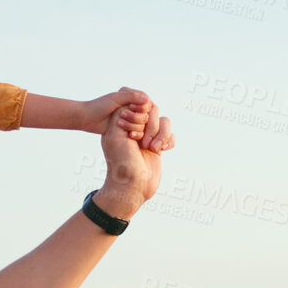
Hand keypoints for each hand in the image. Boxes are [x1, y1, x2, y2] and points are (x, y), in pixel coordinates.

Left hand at [79, 86, 157, 145]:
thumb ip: (131, 97)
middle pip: (148, 114)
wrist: (87, 118)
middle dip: (138, 118)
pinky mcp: (128, 127)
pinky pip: (140, 131)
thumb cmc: (99, 106)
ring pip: (144, 124)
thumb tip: (148, 99)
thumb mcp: (115, 99)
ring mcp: (131, 117)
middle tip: (122, 117)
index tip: (130, 109)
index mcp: (131, 95)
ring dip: (136, 126)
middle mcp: (133, 105)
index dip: (142, 108)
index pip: (147, 102)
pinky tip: (130, 135)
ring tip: (121, 124)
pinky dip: (137, 134)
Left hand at [93, 102, 172, 219]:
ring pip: (165, 121)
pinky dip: (168, 141)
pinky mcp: (158, 146)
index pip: (136, 103)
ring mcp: (148, 136)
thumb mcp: (116, 135)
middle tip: (141, 143)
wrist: (131, 188)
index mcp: (120, 123)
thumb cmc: (121, 163)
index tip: (132, 133)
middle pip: (153, 110)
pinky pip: (171, 134)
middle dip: (150, 126)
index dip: (138, 115)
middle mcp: (134, 127)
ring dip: (161, 134)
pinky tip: (160, 151)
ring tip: (152, 149)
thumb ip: (123, 113)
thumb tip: (137, 99)